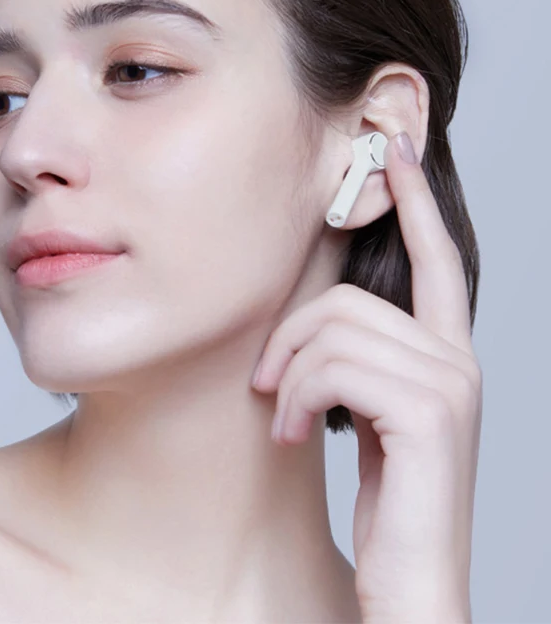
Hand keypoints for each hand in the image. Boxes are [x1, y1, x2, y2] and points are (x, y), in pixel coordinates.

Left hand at [250, 131, 481, 622]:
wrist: (411, 585)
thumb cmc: (388, 500)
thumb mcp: (368, 411)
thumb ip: (356, 356)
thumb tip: (312, 312)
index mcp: (444, 354)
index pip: (435, 258)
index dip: (414, 200)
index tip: (395, 149)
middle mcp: (458, 360)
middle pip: (344, 298)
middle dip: (289, 340)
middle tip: (273, 390)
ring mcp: (449, 384)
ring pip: (330, 329)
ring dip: (289, 377)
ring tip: (289, 419)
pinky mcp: (428, 413)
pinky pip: (332, 366)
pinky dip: (298, 399)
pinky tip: (299, 436)